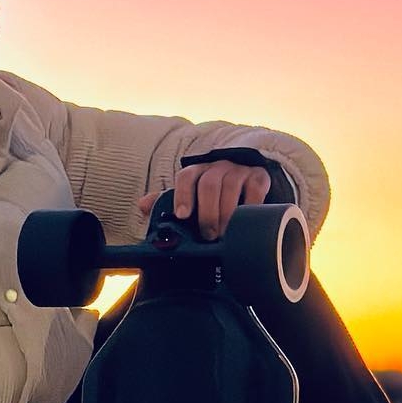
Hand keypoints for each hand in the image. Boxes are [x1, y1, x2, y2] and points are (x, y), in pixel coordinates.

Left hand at [139, 160, 271, 241]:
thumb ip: (167, 203)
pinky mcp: (259, 177)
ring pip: (230, 186)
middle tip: (208, 235)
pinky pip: (254, 189)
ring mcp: (239, 170)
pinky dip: (250, 206)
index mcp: (197, 171)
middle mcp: (217, 167)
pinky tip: (245, 221)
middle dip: (207, 212)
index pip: (186, 176)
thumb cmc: (213, 197)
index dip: (182, 195)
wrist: (247, 185)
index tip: (182, 215)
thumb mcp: (191, 199)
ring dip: (225, 213)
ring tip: (224, 234)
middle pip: (208, 183)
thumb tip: (142, 205)